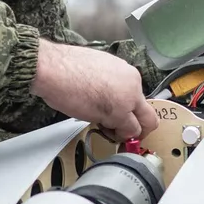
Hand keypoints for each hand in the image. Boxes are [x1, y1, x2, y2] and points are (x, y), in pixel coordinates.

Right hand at [31, 40, 160, 141]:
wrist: (55, 68)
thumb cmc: (66, 67)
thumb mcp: (98, 69)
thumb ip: (110, 84)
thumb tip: (108, 96)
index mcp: (128, 74)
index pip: (138, 99)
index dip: (128, 111)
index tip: (118, 116)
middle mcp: (133, 85)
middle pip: (148, 116)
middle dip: (138, 128)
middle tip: (124, 133)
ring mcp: (128, 100)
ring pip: (140, 127)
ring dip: (125, 133)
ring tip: (106, 129)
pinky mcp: (119, 114)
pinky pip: (127, 132)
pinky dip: (117, 136)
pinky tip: (102, 129)